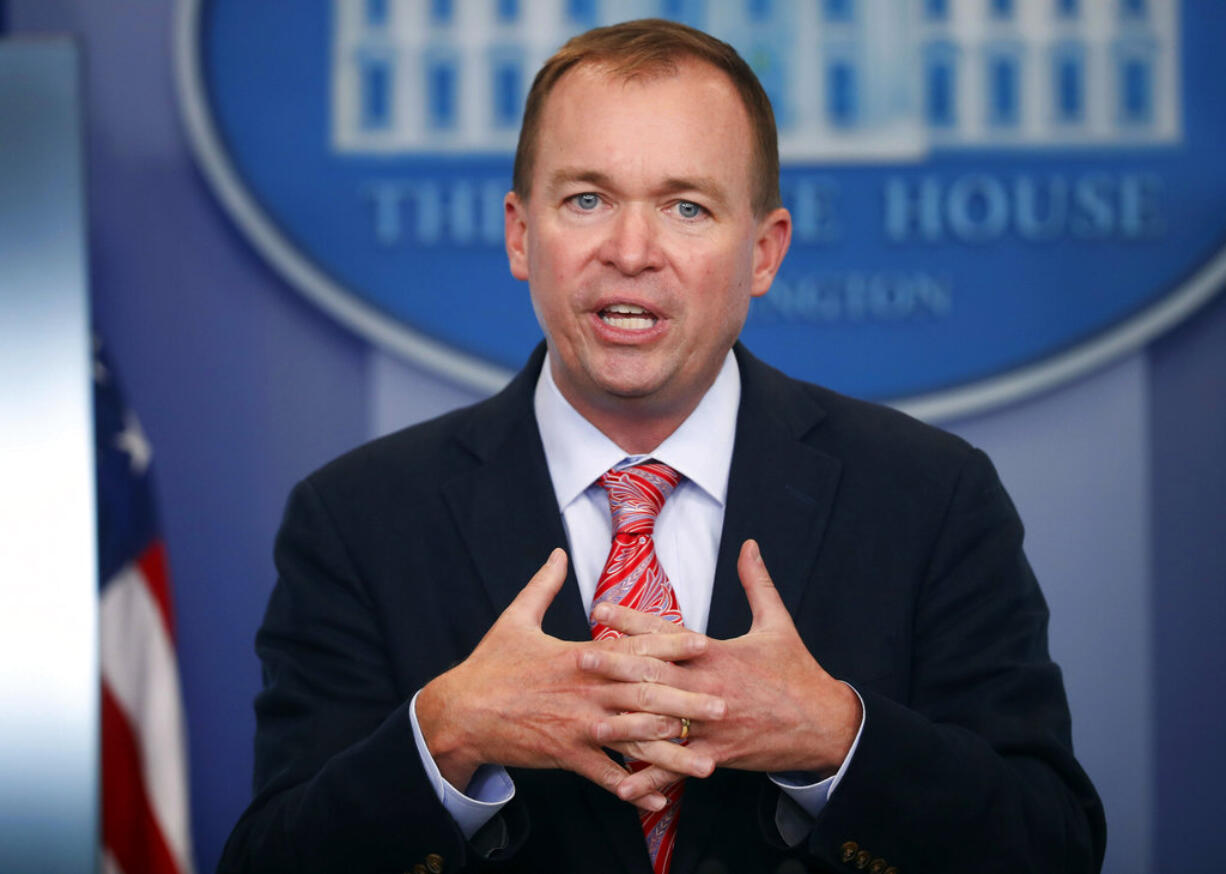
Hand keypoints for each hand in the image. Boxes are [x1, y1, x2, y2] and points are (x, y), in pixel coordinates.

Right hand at [415, 548, 725, 810]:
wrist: (459, 713)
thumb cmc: (488, 665)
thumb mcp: (515, 618)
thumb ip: (544, 585)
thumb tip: (559, 553)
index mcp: (579, 656)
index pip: (633, 647)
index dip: (670, 645)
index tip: (703, 643)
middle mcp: (586, 691)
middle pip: (645, 694)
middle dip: (686, 701)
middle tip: (723, 705)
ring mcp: (578, 726)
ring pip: (634, 739)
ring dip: (672, 752)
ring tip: (707, 762)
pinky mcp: (566, 755)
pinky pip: (606, 775)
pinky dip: (633, 788)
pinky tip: (660, 800)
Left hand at [580, 539, 861, 801]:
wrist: (825, 724)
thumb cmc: (799, 672)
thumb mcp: (778, 623)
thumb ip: (757, 583)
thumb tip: (750, 545)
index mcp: (717, 653)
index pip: (668, 633)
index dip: (632, 620)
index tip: (599, 609)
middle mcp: (710, 686)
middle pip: (656, 676)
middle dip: (616, 668)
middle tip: (581, 660)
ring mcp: (712, 723)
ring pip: (662, 722)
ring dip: (626, 724)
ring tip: (592, 721)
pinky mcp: (718, 754)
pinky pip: (678, 767)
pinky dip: (651, 777)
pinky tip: (624, 785)